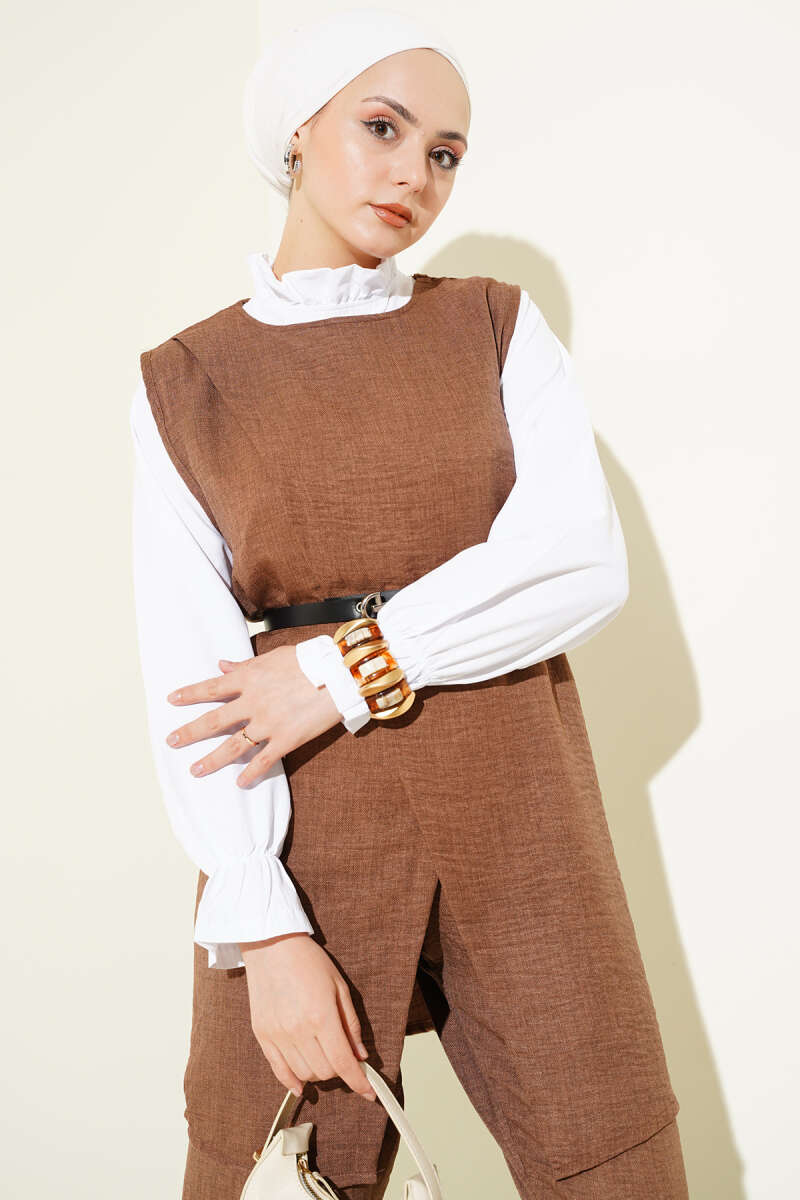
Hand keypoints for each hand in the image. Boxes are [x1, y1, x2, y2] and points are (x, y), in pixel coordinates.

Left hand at [164, 647, 341, 786]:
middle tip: (171, 742)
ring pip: (233, 746)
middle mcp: (253, 702)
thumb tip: (221, 665)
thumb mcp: (273, 658)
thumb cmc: (310, 660)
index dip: (190, 694)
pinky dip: (251, 774)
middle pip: (214, 721)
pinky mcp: (286, 739)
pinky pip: (264, 761)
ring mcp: (268, 723)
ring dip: (212, 760)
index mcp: (249, 679)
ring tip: (195, 771)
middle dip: (190, 732)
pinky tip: (240, 784)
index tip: (171, 700)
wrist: (340, 674)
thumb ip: (246, 665)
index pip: (211, 688)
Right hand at [239, 932, 377, 1102]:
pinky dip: (292, 1081)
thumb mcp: (339, 986)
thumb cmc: (308, 961)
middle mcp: (298, 1031)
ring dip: (319, 1073)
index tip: (370, 1093)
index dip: (359, 1082)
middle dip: (340, 1071)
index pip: (343, 1062)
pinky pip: (278, 1070)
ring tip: (324, 1057)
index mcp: (321, 1017)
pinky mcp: (262, 1035)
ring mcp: (277, 1035)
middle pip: (324, 1071)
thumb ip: (350, 1024)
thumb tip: (360, 1054)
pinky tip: (301, 1085)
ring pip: (303, 1074)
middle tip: (345, 1058)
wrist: (271, 945)